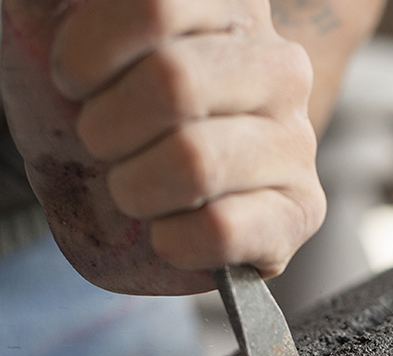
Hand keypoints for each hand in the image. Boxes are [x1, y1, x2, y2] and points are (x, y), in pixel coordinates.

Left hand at [1, 0, 326, 294]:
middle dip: (106, 128)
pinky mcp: (301, 214)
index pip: (155, 8)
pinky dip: (172, 240)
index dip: (89, 52)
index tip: (75, 80)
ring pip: (197, 162)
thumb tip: (36, 1)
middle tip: (103, 144)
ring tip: (134, 191)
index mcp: (231, 6)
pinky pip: (222, 228)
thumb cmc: (117, 116)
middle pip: (174, 83)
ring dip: (134, 188)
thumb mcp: (78, 44)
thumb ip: (61, 8)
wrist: (162, 195)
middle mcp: (281, 68)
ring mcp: (297, 145)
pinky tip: (168, 233)